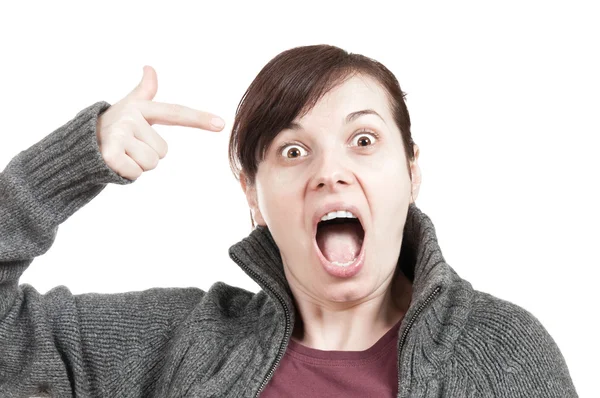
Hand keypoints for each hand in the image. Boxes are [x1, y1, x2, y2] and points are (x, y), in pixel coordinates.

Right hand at [96, 65, 224, 179]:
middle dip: (147, 155)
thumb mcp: (129, 107)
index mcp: (142, 108)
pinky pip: (136, 172)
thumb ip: (144, 90)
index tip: (221, 124)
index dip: (199, 119)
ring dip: (137, 165)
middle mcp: (131, 117)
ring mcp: (120, 133)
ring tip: (121, 154)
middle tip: (128, 147)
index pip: (175, 113)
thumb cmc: (111, 126)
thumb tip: (149, 67)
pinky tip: (114, 163)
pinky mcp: (111, 152)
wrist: (79, 143)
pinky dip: (126, 174)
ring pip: (150, 163)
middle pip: (162, 152)